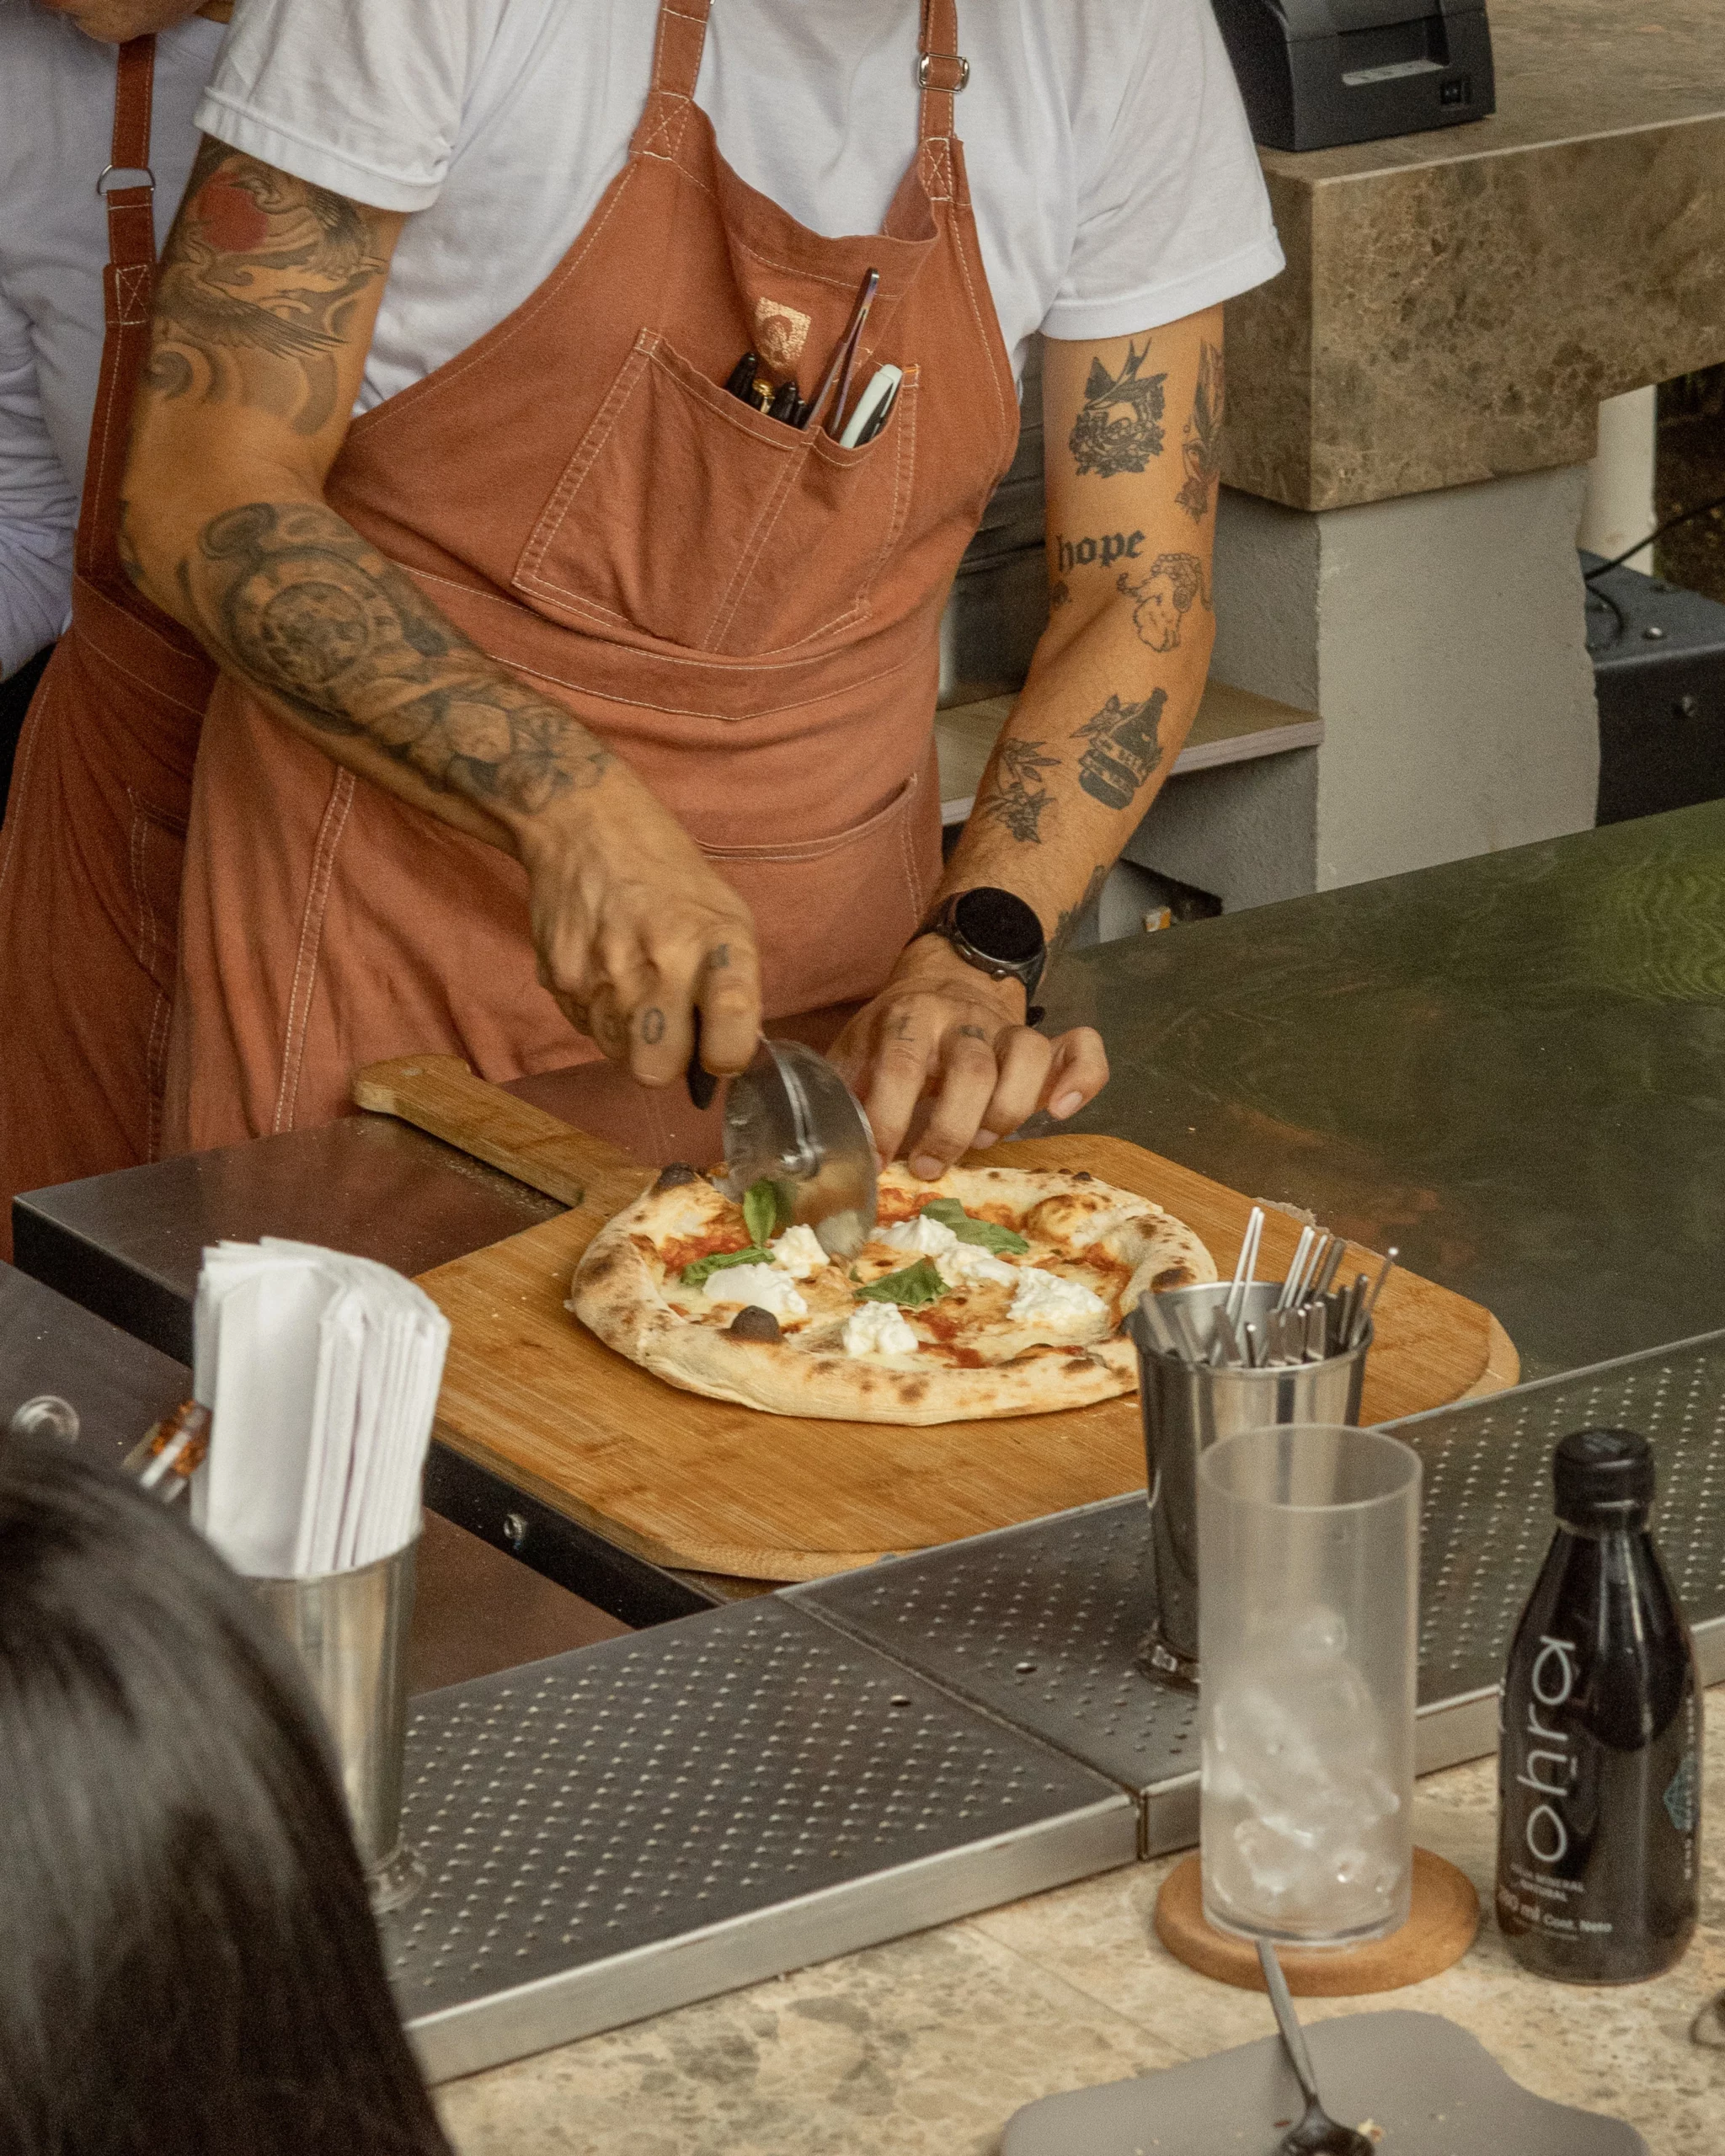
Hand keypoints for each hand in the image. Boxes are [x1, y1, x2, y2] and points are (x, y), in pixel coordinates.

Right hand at [517, 766, 760, 1086]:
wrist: (585, 825)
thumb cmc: (668, 875)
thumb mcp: (725, 913)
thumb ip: (734, 984)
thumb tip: (730, 1051)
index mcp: (714, 941)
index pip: (730, 1025)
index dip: (727, 1055)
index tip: (721, 1051)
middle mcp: (659, 960)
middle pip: (655, 1069)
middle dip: (666, 1062)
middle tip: (672, 1032)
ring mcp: (601, 972)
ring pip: (617, 1055)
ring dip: (630, 1038)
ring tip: (636, 987)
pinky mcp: (559, 977)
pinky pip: (586, 1027)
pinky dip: (600, 1012)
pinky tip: (606, 970)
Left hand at [829, 938, 1108, 1176]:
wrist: (945, 977)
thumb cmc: (894, 1033)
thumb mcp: (857, 1050)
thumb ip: (843, 1091)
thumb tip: (816, 1148)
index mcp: (907, 1018)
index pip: (900, 1066)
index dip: (889, 1118)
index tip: (880, 1160)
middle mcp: (961, 1018)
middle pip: (971, 1068)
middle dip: (951, 1128)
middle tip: (931, 1167)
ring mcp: (1008, 1027)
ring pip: (1027, 1056)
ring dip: (1008, 1109)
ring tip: (984, 1140)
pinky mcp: (1047, 1040)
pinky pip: (1082, 1049)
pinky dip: (1082, 1079)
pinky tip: (1058, 1111)